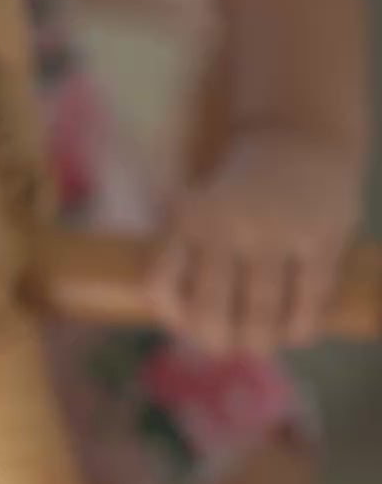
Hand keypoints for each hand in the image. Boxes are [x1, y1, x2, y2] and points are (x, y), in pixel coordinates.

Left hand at [152, 133, 361, 353]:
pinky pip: (308, 303)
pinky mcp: (322, 238)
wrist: (298, 140)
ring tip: (262, 342)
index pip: (160, 286)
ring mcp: (277, 231)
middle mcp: (228, 223)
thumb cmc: (237, 194)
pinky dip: (300, 328)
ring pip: (261, 316)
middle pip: (211, 313)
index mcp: (188, 217)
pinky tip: (296, 330)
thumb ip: (182, 259)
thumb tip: (183, 327)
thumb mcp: (196, 209)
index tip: (188, 324)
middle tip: (228, 344)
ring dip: (261, 342)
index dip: (172, 318)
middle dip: (217, 342)